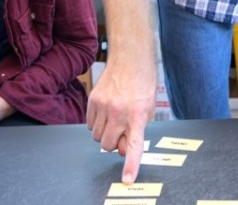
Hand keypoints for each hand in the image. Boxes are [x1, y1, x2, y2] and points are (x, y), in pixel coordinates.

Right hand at [87, 64, 156, 183]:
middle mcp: (119, 112)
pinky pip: (89, 124)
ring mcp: (103, 106)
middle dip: (114, 142)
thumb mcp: (148, 107)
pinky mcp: (92, 100)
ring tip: (115, 116)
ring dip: (105, 132)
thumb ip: (137, 130)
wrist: (130, 57)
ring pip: (96, 136)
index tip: (127, 180)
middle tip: (122, 129)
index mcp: (137, 114)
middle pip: (108, 145)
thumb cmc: (142, 82)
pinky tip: (106, 110)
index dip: (131, 165)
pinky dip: (97, 122)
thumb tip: (122, 149)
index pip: (134, 146)